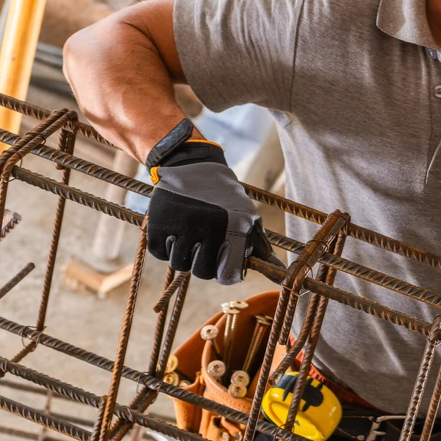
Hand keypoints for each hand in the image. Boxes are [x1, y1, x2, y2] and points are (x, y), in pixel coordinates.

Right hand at [146, 140, 279, 283]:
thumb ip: (260, 248)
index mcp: (233, 227)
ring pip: (179, 264)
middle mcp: (207, 226)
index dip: (225, 274)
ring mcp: (180, 224)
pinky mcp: (157, 221)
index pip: (227, 275)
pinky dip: (165, 248)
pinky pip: (159, 253)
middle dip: (204, 264)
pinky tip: (174, 232)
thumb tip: (282, 272)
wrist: (194, 165)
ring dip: (184, 256)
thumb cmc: (226, 197)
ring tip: (189, 237)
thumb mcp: (248, 217)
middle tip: (204, 247)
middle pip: (202, 272)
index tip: (222, 265)